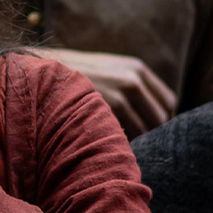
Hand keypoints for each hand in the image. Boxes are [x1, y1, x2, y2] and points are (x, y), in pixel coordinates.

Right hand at [37, 48, 174, 135]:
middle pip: (161, 117)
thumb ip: (132, 87)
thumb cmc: (75, 79)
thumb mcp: (108, 72)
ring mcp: (122, 92)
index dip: (162, 119)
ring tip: (118, 143)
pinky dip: (122, 141)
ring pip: (146, 129)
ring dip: (137, 140)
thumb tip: (157, 116)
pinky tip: (106, 141)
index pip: (168, 101)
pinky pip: (128, 134)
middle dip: (152, 133)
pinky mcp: (107, 106)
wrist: (44, 75)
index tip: (150, 130)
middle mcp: (134, 78)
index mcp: (137, 69)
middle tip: (136, 143)